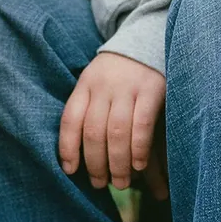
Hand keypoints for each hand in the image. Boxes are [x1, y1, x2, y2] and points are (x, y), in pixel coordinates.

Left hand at [58, 51, 165, 191]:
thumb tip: (76, 154)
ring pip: (116, 132)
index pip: (70, 120)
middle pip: (93, 131)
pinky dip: (139, 148)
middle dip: (95, 163)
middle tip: (100, 184)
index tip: (70, 171)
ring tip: (121, 182)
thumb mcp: (96, 82)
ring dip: (117, 163)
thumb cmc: (119, 72)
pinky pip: (142, 124)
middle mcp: (103, 86)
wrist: (150, 38)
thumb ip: (88, 108)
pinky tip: (139, 165)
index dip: (67, 148)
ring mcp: (128, 87)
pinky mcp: (153, 89)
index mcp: (85, 85)